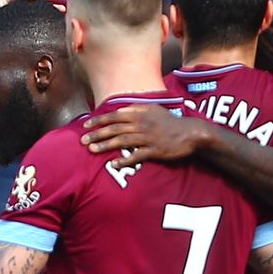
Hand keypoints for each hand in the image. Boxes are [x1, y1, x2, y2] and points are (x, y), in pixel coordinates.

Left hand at [81, 104, 211, 168]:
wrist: (190, 133)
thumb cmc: (170, 122)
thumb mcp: (153, 110)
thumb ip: (136, 109)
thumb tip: (119, 111)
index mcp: (140, 113)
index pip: (114, 115)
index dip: (99, 120)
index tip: (85, 125)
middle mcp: (142, 124)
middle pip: (115, 128)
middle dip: (97, 134)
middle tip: (82, 141)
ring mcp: (148, 137)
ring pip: (122, 141)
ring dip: (105, 145)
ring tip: (92, 150)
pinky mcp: (155, 151)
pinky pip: (136, 156)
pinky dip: (125, 160)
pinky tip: (113, 164)